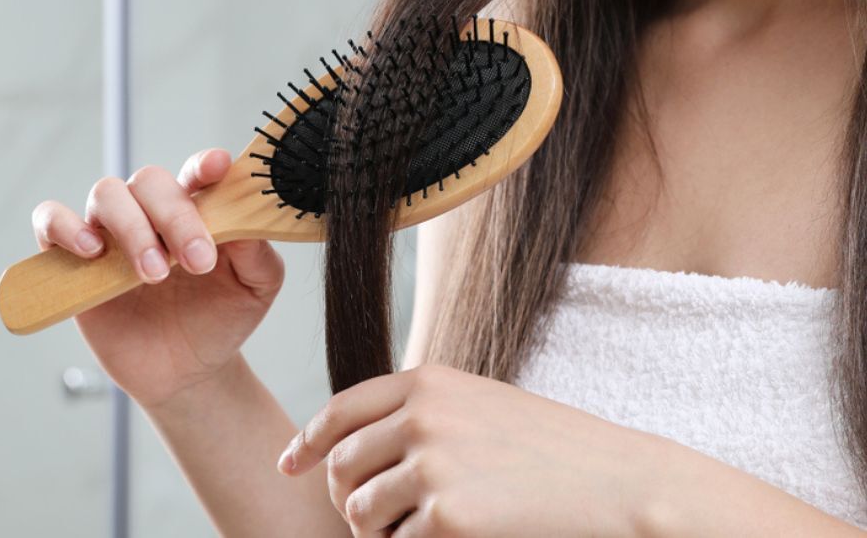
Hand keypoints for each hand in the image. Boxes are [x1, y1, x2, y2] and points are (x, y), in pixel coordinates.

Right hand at [30, 148, 285, 410]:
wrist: (187, 373)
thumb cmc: (222, 319)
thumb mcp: (257, 287)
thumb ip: (256, 250)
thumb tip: (244, 220)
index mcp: (199, 208)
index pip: (197, 171)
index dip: (204, 164)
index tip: (217, 168)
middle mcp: (153, 212)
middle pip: (151, 182)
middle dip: (174, 217)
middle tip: (196, 261)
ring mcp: (112, 232)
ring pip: (106, 194)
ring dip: (131, 228)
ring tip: (153, 273)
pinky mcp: (73, 260)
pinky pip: (51, 221)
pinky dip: (65, 226)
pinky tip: (92, 251)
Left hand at [276, 363, 665, 537]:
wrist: (614, 481)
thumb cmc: (548, 447)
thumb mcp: (478, 407)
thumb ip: (420, 413)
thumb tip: (358, 445)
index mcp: (428, 381)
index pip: (341, 409)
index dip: (308, 440)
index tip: (290, 464)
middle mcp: (421, 414)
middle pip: (343, 466)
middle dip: (346, 498)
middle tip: (369, 520)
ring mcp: (432, 463)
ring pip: (362, 512)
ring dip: (377, 532)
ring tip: (417, 531)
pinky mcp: (447, 515)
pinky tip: (454, 537)